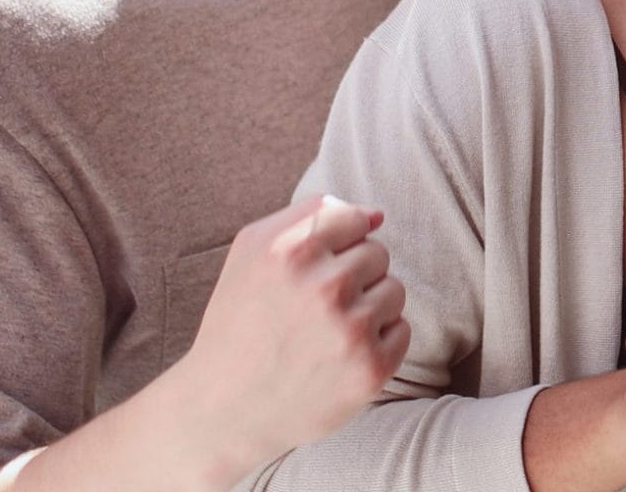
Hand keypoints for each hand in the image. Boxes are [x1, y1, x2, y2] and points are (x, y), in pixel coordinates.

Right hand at [164, 195, 411, 473]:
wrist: (223, 411)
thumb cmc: (239, 323)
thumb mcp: (251, 252)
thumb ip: (310, 214)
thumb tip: (376, 215)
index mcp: (291, 251)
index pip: (355, 219)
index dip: (337, 245)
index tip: (313, 272)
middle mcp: (324, 287)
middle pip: (378, 254)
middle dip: (353, 277)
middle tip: (314, 309)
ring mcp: (350, 330)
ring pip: (394, 291)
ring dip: (368, 308)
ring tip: (326, 333)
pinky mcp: (370, 368)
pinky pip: (402, 331)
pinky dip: (379, 343)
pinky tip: (340, 358)